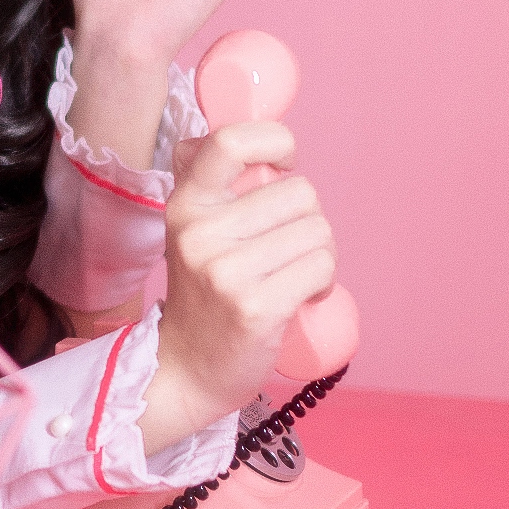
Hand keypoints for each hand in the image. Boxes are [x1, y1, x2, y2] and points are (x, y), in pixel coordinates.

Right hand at [139, 121, 336, 450]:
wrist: (186, 371)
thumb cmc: (203, 298)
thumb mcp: (190, 233)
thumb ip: (204, 186)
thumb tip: (204, 136)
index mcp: (185, 205)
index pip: (231, 142)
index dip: (275, 140)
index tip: (284, 163)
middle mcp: (200, 233)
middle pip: (300, 193)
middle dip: (308, 221)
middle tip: (286, 251)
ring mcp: (226, 271)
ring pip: (318, 231)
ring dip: (319, 255)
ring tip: (292, 277)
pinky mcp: (256, 306)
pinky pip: (322, 268)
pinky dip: (324, 283)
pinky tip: (302, 298)